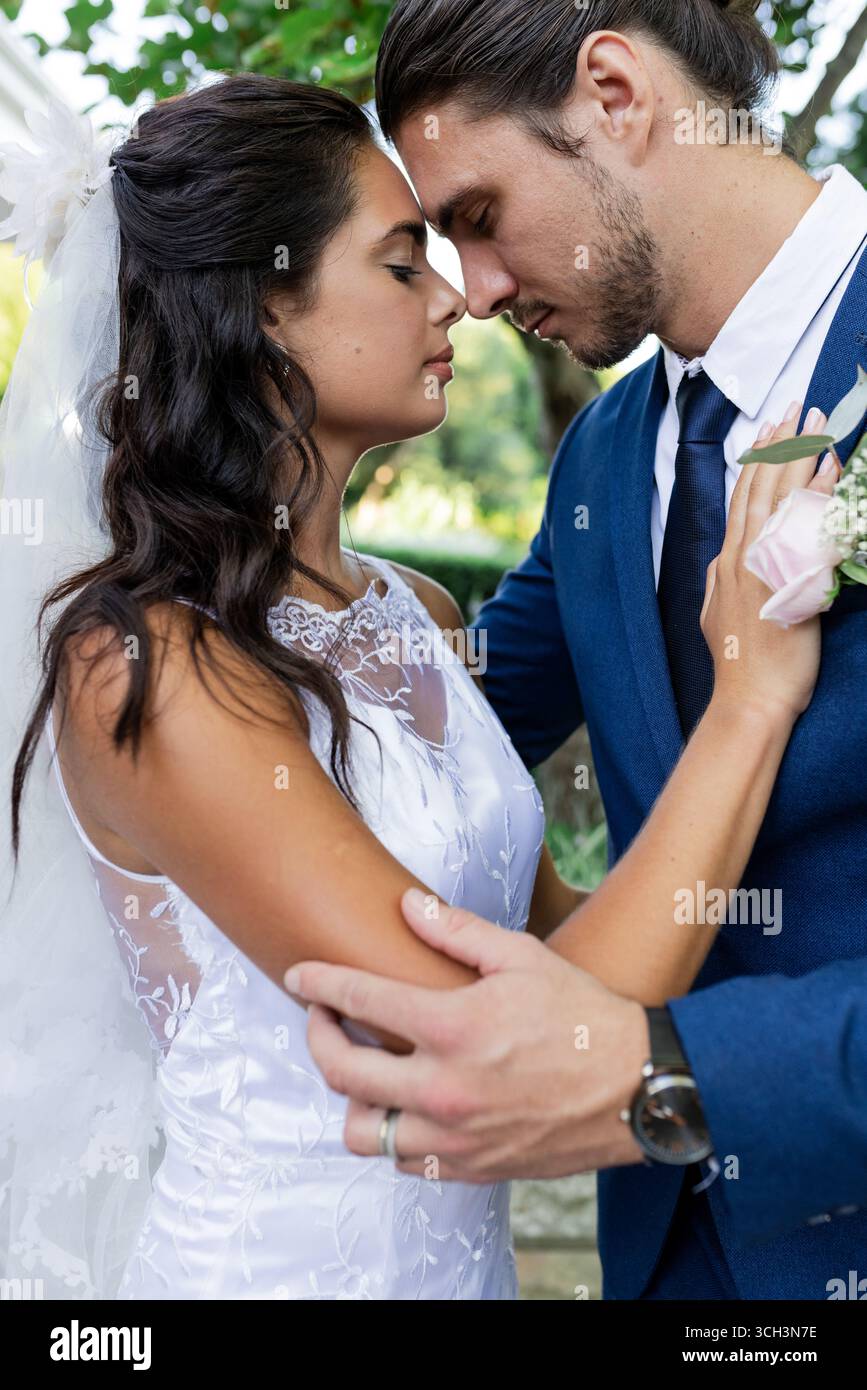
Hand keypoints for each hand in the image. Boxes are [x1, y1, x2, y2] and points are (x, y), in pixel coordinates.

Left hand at [285, 889, 650, 1180]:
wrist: (639, 1088)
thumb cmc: (584, 1015)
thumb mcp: (523, 957)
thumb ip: (458, 932)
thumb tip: (408, 905)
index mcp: (454, 1028)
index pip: (360, 1000)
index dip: (319, 983)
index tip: (300, 976)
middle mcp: (444, 1089)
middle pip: (341, 1073)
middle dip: (317, 1037)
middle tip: (322, 1017)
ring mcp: (455, 1137)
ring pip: (362, 1132)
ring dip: (352, 1098)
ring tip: (363, 1070)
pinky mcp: (471, 1168)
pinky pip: (404, 1161)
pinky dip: (393, 1133)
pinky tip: (405, 1104)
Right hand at [701, 403, 840, 723]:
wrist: (750, 699)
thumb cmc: (741, 666)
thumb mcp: (717, 617)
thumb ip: (721, 584)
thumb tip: (723, 563)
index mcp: (726, 563)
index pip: (743, 499)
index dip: (756, 462)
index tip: (769, 432)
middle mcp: (742, 557)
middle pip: (760, 487)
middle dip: (779, 444)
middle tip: (797, 408)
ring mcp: (764, 565)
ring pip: (780, 496)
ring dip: (799, 455)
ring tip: (815, 423)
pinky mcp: (788, 579)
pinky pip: (804, 523)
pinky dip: (816, 492)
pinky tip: (830, 467)